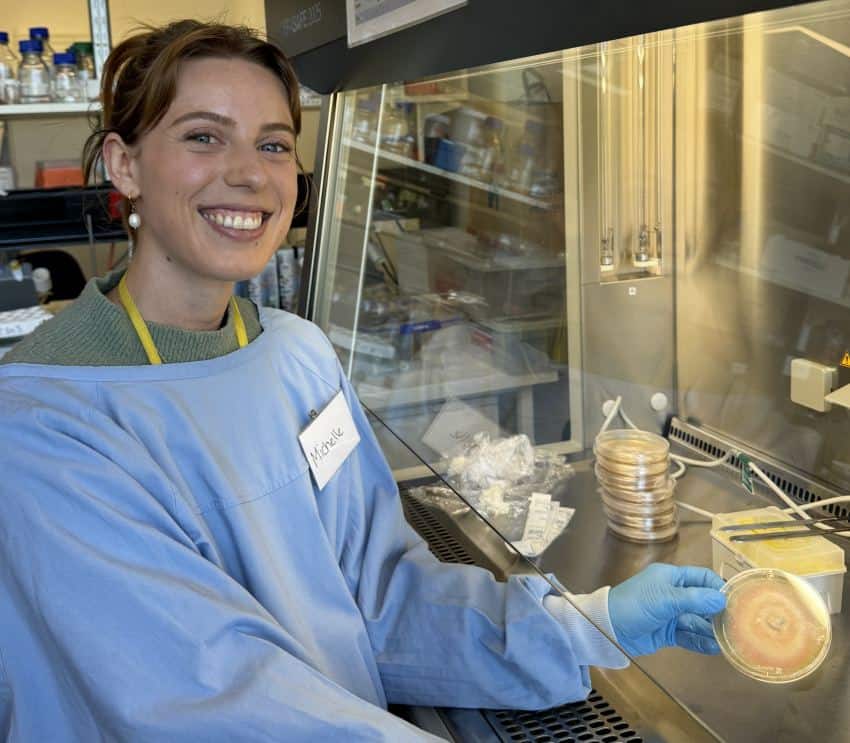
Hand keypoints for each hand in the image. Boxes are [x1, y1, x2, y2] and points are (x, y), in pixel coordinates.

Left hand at [608, 563, 725, 656]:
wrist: (609, 628)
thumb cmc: (635, 604)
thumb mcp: (665, 599)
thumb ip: (694, 599)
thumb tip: (722, 600)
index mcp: (671, 577)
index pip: (702, 578)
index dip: (718, 588)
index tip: (735, 602)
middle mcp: (673, 593)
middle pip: (703, 601)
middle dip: (718, 613)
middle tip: (736, 625)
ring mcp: (671, 614)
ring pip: (698, 621)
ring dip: (711, 630)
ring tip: (729, 640)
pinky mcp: (668, 632)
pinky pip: (689, 635)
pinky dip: (701, 641)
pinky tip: (714, 648)